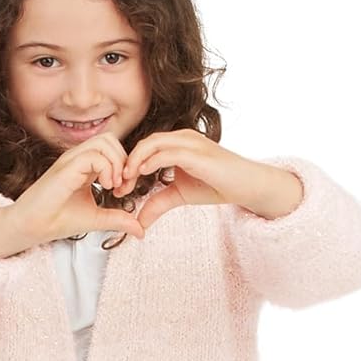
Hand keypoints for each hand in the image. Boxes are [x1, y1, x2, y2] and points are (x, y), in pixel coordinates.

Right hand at [12, 129, 146, 244]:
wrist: (32, 226)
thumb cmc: (57, 220)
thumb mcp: (96, 219)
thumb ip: (118, 219)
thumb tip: (140, 229)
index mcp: (84, 166)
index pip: (112, 149)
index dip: (124, 166)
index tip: (122, 191)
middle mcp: (78, 158)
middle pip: (111, 140)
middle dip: (124, 161)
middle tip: (122, 186)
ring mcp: (71, 160)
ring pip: (104, 142)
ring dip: (116, 163)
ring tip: (113, 186)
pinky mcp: (66, 167)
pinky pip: (94, 156)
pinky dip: (107, 169)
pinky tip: (105, 187)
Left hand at [115, 130, 265, 230]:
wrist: (244, 184)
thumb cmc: (216, 185)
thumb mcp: (179, 196)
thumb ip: (157, 204)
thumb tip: (138, 222)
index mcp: (176, 144)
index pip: (144, 149)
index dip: (128, 167)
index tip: (118, 188)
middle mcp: (181, 138)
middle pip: (144, 144)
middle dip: (126, 165)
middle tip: (116, 187)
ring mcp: (189, 142)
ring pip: (152, 144)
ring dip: (134, 163)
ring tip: (125, 182)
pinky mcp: (195, 152)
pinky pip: (166, 153)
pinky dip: (150, 162)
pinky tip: (141, 175)